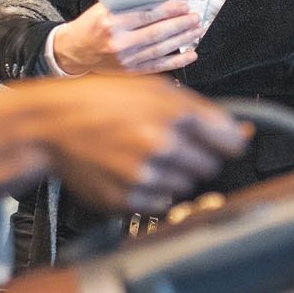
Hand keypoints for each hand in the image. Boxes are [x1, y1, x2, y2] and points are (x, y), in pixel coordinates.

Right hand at [0, 77, 248, 215]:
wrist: (50, 125)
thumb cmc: (100, 101)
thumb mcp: (152, 88)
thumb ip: (201, 110)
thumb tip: (243, 131)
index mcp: (174, 112)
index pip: (229, 142)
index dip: (226, 142)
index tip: (222, 143)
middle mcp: (162, 145)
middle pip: (209, 167)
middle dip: (195, 156)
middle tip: (168, 143)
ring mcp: (143, 176)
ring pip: (185, 187)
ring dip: (172, 175)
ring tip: (143, 155)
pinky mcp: (126, 200)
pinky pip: (159, 204)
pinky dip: (151, 191)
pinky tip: (130, 171)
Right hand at [52, 0, 201, 75]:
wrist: (74, 51)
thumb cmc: (90, 26)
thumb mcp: (104, 8)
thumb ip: (128, 3)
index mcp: (111, 23)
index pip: (146, 15)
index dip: (168, 10)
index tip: (183, 5)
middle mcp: (118, 43)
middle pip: (157, 33)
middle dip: (180, 25)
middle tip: (195, 18)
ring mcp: (125, 60)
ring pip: (161, 49)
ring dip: (183, 40)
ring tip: (196, 31)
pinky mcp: (130, 71)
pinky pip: (158, 66)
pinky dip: (177, 61)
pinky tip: (190, 54)